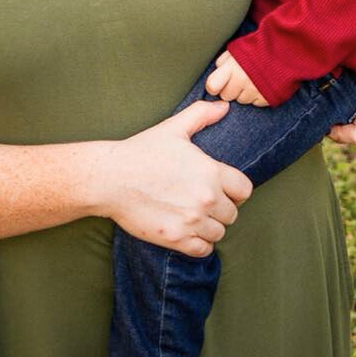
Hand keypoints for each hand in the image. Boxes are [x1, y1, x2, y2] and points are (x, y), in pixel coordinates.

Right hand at [105, 101, 252, 255]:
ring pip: (219, 232)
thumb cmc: (142, 151)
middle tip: (207, 203)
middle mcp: (206, 198)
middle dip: (222, 208)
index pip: (244, 189)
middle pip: (232, 213)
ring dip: (211, 226)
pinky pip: (203, 250)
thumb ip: (202, 114)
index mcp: (211, 172)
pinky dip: (200, 244)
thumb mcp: (174, 127)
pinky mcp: (175, 239)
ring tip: (197, 217)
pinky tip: (190, 232)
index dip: (236, 190)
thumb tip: (224, 106)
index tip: (225, 189)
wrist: (110, 179)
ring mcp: (191, 221)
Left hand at [206, 49, 267, 105]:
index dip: (215, 85)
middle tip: (239, 78)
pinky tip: (261, 84)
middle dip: (230, 88)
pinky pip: (256, 103)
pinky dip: (257, 96)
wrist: (286, 48)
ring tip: (252, 79)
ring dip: (244, 93)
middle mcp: (242, 81)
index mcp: (232, 67)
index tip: (219, 82)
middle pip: (226, 96)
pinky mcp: (267, 98)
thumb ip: (224, 62)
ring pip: (241, 101)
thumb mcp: (237, 48)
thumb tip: (216, 73)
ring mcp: (255, 91)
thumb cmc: (259, 47)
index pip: (212, 87)